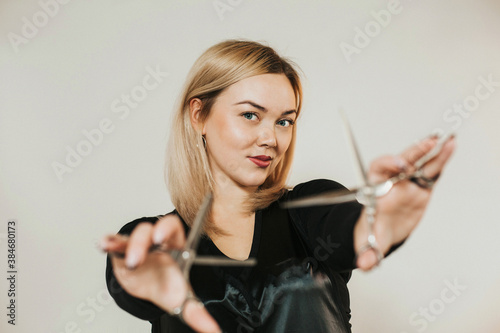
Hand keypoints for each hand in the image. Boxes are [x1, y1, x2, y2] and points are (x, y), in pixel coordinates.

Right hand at [101, 214, 220, 332]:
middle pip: (149, 230)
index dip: (165, 228)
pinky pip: (114, 242)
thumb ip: (196, 312)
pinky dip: (108, 242)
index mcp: (173, 244)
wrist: (148, 285)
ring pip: (130, 238)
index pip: (171, 228)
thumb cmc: (166, 283)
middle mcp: (154, 240)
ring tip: (127, 262)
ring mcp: (137, 244)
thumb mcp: (181, 298)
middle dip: (142, 240)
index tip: (160, 237)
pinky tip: (103, 244)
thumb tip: (213, 331)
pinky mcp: (120, 251)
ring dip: (127, 247)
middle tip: (138, 257)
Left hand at [354, 135, 455, 269]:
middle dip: (414, 152)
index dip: (388, 163)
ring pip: (420, 163)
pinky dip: (441, 159)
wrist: (381, 229)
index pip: (378, 169)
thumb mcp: (368, 242)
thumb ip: (367, 253)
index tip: (400, 165)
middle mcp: (392, 181)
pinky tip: (450, 147)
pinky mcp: (422, 187)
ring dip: (432, 151)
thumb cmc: (373, 229)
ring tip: (446, 140)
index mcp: (376, 188)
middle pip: (402, 160)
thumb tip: (365, 264)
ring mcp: (408, 182)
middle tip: (427, 144)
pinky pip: (432, 171)